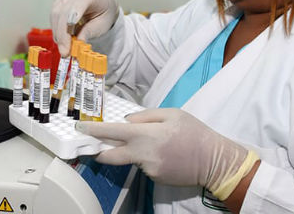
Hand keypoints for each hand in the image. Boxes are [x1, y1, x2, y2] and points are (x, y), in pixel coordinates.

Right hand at [50, 0, 118, 55]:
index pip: (76, 8)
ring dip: (58, 33)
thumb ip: (90, 32)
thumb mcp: (103, 24)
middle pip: (63, 13)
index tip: (67, 44)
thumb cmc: (104, 11)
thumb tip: (77, 45)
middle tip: (65, 52)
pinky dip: (57, 29)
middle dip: (62, 35)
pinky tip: (63, 38)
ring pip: (55, 15)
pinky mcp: (59, 2)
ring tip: (65, 47)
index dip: (69, 26)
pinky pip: (53, 16)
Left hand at [76, 108, 258, 199]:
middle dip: (98, 151)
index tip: (79, 127)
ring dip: (135, 151)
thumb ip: (146, 116)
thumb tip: (127, 121)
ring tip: (159, 144)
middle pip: (110, 156)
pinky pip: (145, 166)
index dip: (93, 130)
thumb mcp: (172, 114)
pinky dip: (149, 159)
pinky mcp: (155, 179)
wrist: (214, 161)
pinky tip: (166, 154)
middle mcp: (142, 155)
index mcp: (145, 135)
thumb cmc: (194, 132)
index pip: (111, 132)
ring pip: (131, 159)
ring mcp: (148, 170)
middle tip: (93, 146)